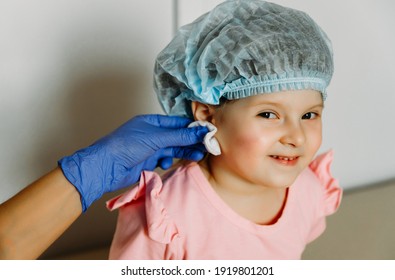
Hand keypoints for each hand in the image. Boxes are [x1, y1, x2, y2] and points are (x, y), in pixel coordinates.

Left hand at [58, 114, 207, 210]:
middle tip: (207, 147)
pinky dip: (168, 161)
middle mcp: (152, 134)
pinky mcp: (148, 161)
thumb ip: (180, 136)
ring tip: (197, 156)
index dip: (193, 128)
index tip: (208, 133)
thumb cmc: (126, 146)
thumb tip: (201, 132)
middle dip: (191, 142)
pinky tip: (166, 163)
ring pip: (173, 149)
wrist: (106, 167)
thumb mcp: (156, 138)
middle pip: (177, 136)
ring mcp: (150, 148)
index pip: (178, 123)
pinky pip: (165, 159)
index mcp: (152, 122)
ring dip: (184, 152)